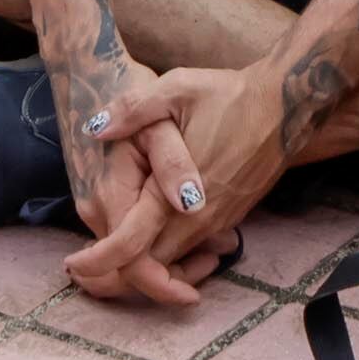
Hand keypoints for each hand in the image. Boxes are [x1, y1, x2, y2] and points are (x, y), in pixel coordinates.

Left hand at [68, 61, 281, 299]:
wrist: (285, 105)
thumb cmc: (229, 95)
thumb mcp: (176, 88)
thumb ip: (133, 109)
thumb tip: (94, 128)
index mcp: (175, 193)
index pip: (132, 246)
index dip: (99, 262)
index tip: (73, 265)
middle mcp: (198, 218)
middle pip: (151, 266)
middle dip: (117, 272)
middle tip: (84, 263)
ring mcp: (219, 221)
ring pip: (175, 261)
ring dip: (144, 264)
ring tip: (111, 251)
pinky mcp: (232, 217)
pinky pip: (194, 248)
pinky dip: (170, 252)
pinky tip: (152, 230)